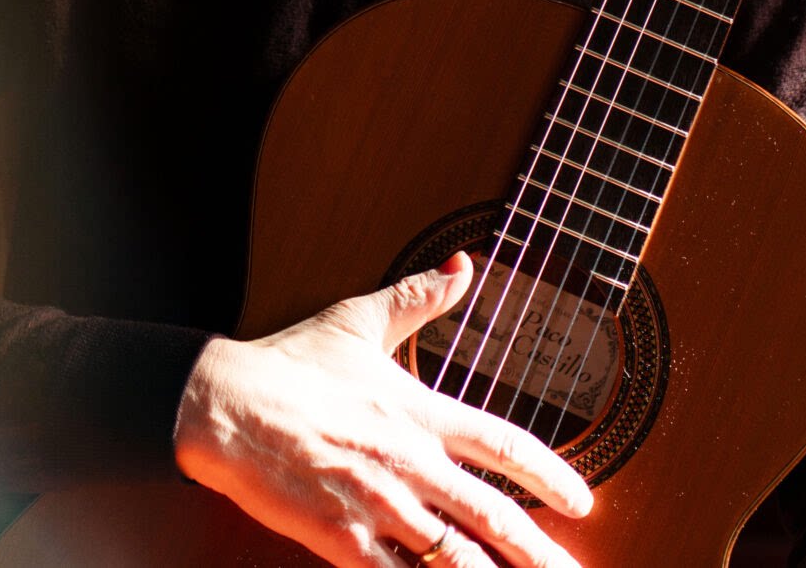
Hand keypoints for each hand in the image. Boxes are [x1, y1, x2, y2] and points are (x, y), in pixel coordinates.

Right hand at [172, 251, 592, 567]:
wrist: (222, 403)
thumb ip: (417, 297)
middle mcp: (408, 460)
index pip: (503, 444)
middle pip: (491, 513)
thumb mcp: (358, 320)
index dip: (551, 475)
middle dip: (539, 551)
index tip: (583, 503)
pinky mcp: (338, 538)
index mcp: (419, 410)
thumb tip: (463, 266)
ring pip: (451, 556)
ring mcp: (376, 503)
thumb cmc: (288, 364)